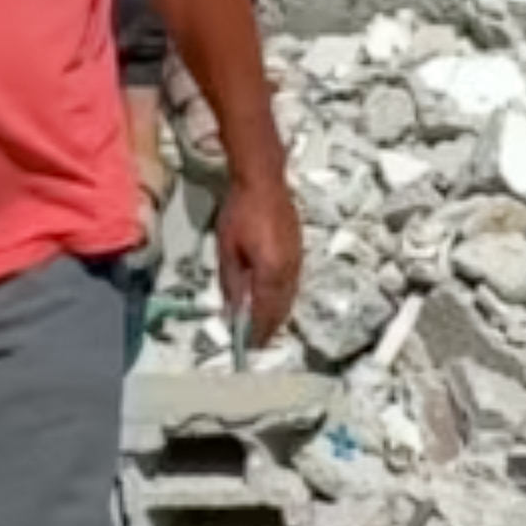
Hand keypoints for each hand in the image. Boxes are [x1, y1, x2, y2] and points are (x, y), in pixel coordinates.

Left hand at [213, 172, 302, 351]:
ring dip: (278, 313)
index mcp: (270, 272)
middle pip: (281, 308)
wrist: (263, 181)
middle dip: (269, 327)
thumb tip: (232, 309)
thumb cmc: (241, 211)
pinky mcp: (298, 251)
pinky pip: (293, 283)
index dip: (256, 331)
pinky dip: (283, 297)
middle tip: (258, 340)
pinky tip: (274, 299)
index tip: (249, 344)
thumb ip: (231, 283)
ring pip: (290, 297)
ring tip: (265, 325)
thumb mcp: (227, 250)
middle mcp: (288, 271)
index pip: (264, 312)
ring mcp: (297, 260)